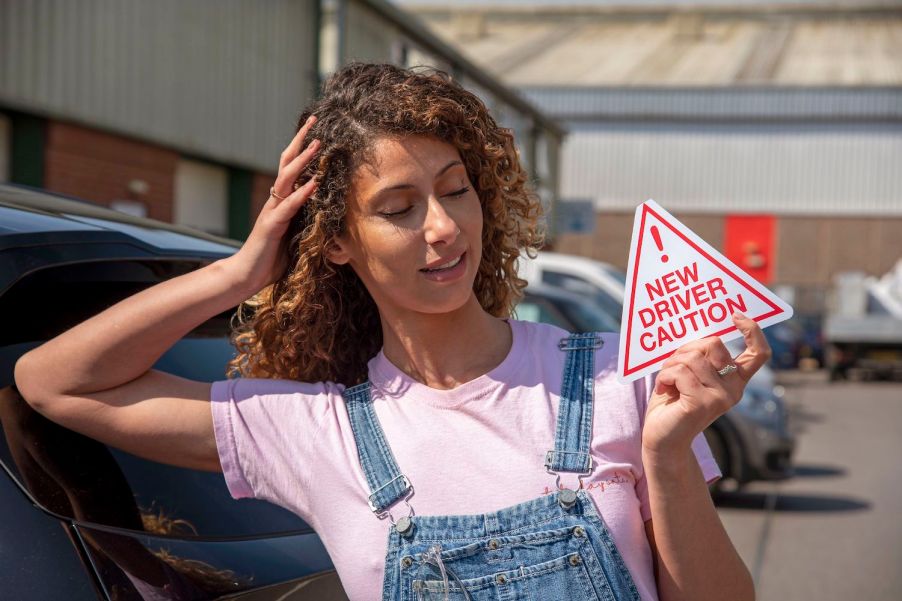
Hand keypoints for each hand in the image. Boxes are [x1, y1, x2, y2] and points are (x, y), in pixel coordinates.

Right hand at [223, 115, 320, 292]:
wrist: (247, 276)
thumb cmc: (271, 259)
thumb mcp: (296, 237)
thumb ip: (306, 222)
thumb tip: (328, 215)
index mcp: (282, 202)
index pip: (292, 169)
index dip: (302, 149)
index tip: (316, 130)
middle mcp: (275, 201)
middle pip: (286, 164)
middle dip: (300, 142)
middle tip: (313, 121)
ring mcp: (271, 212)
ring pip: (286, 179)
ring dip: (303, 161)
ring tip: (317, 144)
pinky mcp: (271, 226)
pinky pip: (288, 206)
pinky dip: (302, 194)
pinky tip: (314, 183)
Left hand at [641, 313, 771, 456]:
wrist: (661, 439)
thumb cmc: (672, 403)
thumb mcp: (689, 374)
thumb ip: (699, 356)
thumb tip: (698, 332)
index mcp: (735, 380)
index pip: (759, 353)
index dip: (753, 329)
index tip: (735, 315)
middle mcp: (734, 389)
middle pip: (714, 343)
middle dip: (686, 347)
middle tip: (673, 366)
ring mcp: (721, 397)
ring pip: (692, 356)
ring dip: (671, 364)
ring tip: (666, 381)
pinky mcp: (702, 403)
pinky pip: (680, 371)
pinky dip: (664, 376)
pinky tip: (664, 390)